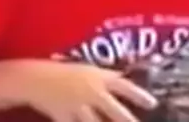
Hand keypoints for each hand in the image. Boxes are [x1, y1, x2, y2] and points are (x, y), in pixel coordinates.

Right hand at [15, 61, 157, 121]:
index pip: (123, 85)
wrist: (35, 78)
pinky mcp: (64, 118)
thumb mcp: (88, 70)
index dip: (138, 95)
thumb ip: (106, 77)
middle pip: (113, 109)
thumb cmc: (65, 72)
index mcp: (98, 78)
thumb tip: (124, 78)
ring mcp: (77, 106)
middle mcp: (91, 92)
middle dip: (125, 119)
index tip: (152, 103)